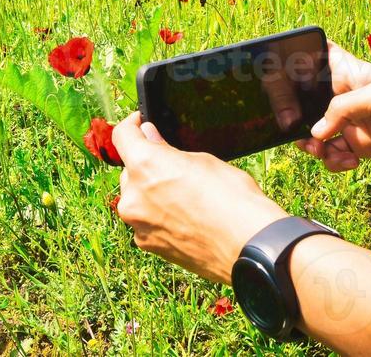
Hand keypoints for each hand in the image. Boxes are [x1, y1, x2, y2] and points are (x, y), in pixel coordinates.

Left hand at [113, 112, 288, 283]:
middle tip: (175, 167)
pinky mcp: (147, 245)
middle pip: (129, 170)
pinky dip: (157, 215)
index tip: (142, 125)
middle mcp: (133, 195)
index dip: (132, 125)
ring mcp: (138, 224)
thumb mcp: (203, 160)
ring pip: (136, 198)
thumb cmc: (232, 198)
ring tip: (184, 196)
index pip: (122, 135)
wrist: (248, 246)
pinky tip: (184, 217)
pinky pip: (145, 221)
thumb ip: (168, 150)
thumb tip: (150, 138)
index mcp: (145, 165)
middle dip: (146, 165)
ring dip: (150, 192)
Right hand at [295, 42, 370, 169]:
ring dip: (316, 147)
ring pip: (320, 135)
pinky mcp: (365, 146)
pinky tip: (350, 163)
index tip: (281, 80)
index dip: (299, 65)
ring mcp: (356, 122)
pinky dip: (336, 162)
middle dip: (300, 121)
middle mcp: (349, 97)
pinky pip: (337, 155)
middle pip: (310, 105)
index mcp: (352, 75)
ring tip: (326, 154)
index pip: (319, 59)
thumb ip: (342, 110)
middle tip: (302, 136)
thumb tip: (314, 132)